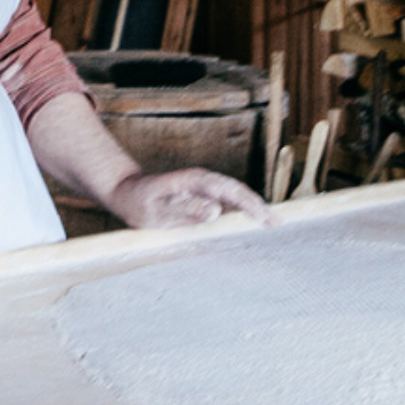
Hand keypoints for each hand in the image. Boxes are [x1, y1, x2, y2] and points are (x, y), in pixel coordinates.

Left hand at [104, 167, 277, 228]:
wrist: (126, 192)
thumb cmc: (138, 202)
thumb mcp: (156, 210)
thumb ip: (185, 210)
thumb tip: (216, 210)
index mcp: (194, 181)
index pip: (229, 190)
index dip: (249, 203)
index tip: (264, 217)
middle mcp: (202, 182)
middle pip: (237, 191)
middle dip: (258, 206)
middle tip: (277, 224)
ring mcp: (202, 188)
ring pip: (234, 196)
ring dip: (253, 209)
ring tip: (272, 224)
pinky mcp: (201, 197)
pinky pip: (226, 203)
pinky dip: (241, 211)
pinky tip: (251, 223)